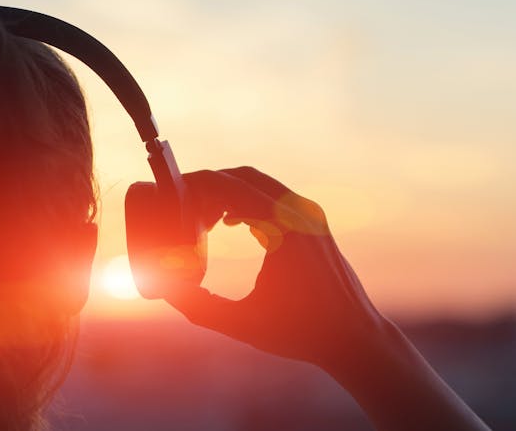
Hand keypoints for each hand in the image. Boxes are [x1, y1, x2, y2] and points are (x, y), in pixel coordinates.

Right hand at [127, 167, 490, 430]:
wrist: (353, 337)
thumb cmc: (301, 332)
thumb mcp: (241, 323)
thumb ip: (196, 306)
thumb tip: (162, 287)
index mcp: (283, 229)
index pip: (230, 186)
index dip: (195, 186)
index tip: (169, 195)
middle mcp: (300, 213)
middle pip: (243, 177)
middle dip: (208, 186)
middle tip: (179, 207)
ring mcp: (311, 216)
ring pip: (260, 185)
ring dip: (228, 192)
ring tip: (200, 220)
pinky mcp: (316, 224)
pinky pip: (275, 198)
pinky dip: (248, 201)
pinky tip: (229, 223)